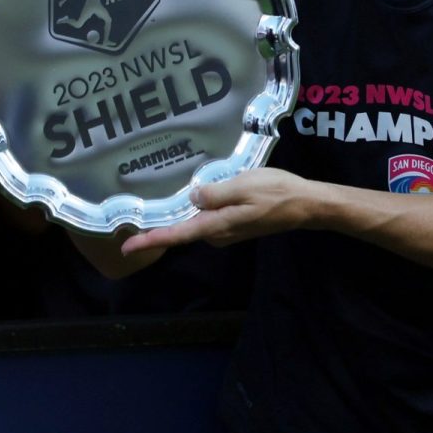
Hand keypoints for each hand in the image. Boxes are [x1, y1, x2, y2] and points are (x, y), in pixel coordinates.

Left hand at [121, 168, 317, 254]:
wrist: (305, 205)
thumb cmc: (276, 193)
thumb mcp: (243, 186)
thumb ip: (215, 193)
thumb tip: (192, 198)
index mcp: (217, 226)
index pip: (178, 235)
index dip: (151, 240)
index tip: (127, 247)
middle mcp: (218, 234)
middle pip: (184, 229)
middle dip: (164, 222)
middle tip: (141, 211)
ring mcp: (228, 231)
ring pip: (198, 222)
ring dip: (185, 212)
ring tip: (171, 194)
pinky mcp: (236, 225)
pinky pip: (210, 218)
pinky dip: (201, 208)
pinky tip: (202, 193)